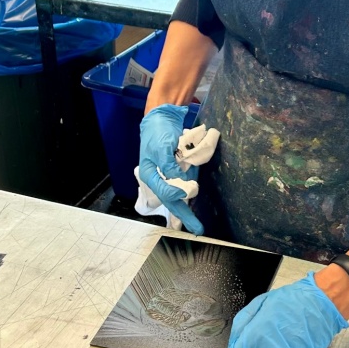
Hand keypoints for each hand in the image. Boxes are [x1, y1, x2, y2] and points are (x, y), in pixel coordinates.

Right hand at [138, 103, 203, 234]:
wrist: (161, 117)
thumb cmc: (157, 132)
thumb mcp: (161, 147)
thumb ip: (168, 165)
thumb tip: (179, 180)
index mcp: (151, 176)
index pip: (166, 192)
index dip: (179, 193)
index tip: (191, 189)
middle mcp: (160, 178)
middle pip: (173, 201)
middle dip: (185, 215)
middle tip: (198, 230)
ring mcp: (169, 174)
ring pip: (182, 191)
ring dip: (191, 196)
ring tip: (197, 210)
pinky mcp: (177, 168)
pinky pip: (187, 179)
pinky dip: (193, 181)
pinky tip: (196, 173)